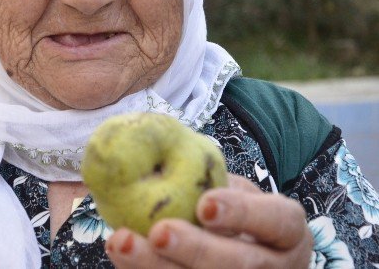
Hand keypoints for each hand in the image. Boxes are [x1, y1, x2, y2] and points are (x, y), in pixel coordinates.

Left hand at [105, 174, 312, 267]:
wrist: (234, 248)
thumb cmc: (229, 210)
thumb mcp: (232, 191)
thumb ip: (209, 181)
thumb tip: (155, 152)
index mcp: (287, 232)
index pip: (278, 222)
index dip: (243, 214)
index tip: (204, 204)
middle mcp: (277, 266)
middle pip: (241, 265)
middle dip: (195, 250)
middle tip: (159, 231)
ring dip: (158, 266)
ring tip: (122, 244)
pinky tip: (122, 256)